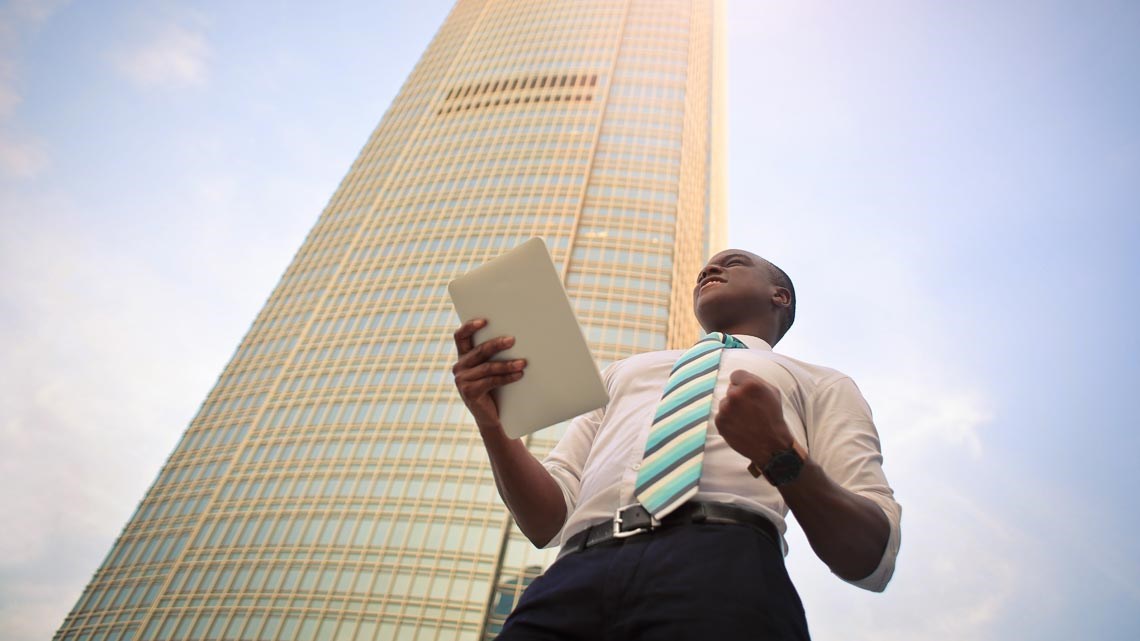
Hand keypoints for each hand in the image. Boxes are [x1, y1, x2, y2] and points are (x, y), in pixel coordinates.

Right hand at [452, 318, 526, 432]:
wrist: (492, 417)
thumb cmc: (496, 389)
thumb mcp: (492, 369)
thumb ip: (495, 355)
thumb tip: (514, 338)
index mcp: (463, 357)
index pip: (460, 336)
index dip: (469, 327)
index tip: (484, 321)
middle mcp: (459, 367)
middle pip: (479, 350)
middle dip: (496, 344)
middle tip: (512, 340)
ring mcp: (462, 380)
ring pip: (487, 367)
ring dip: (507, 364)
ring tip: (523, 362)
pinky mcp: (469, 392)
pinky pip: (491, 381)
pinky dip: (507, 377)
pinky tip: (519, 375)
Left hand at [715, 369, 794, 466]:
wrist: (771, 446)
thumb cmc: (773, 417)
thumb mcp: (772, 393)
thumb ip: (755, 380)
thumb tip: (737, 378)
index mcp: (751, 384)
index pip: (736, 375)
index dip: (742, 383)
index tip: (748, 393)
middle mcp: (736, 394)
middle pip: (730, 389)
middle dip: (739, 397)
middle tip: (750, 409)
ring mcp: (726, 408)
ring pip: (725, 403)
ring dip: (733, 409)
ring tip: (747, 420)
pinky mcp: (719, 421)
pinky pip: (721, 415)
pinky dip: (728, 420)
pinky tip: (740, 427)